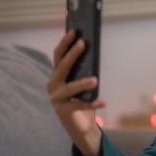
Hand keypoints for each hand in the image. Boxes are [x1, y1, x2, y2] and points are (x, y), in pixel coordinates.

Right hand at [47, 29, 104, 155]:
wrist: (79, 125)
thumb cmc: (81, 98)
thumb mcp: (82, 81)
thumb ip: (84, 69)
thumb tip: (93, 49)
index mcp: (57, 75)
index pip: (58, 55)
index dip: (65, 42)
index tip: (75, 31)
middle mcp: (53, 85)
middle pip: (62, 67)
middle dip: (72, 55)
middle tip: (83, 43)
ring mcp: (56, 99)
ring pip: (69, 88)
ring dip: (82, 83)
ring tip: (95, 79)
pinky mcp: (63, 111)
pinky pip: (79, 106)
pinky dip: (92, 103)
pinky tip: (103, 101)